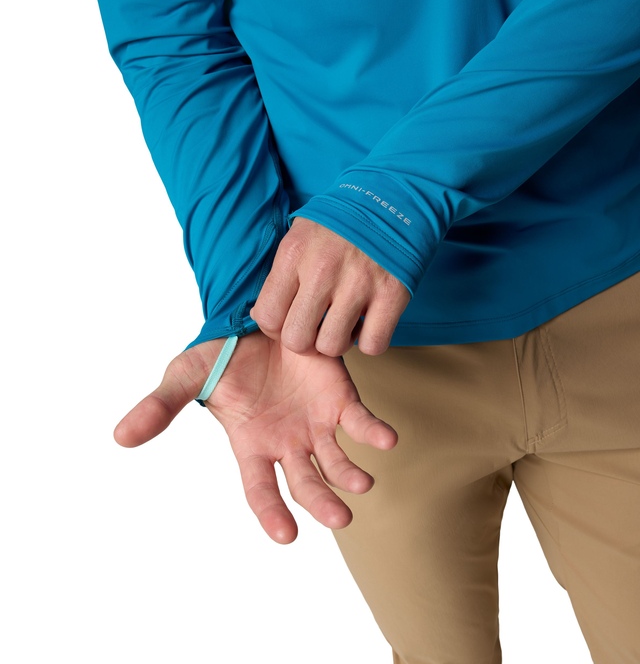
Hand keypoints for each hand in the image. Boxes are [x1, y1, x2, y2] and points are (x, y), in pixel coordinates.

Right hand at [114, 332, 396, 543]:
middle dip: (321, 503)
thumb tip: (120, 437)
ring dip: (350, 474)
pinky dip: (374, 431)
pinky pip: (360, 420)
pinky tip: (387, 439)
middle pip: (305, 483)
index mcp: (251, 445)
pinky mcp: (339, 398)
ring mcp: (315, 423)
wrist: (253, 321)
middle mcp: (286, 443)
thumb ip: (159, 407)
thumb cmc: (219, 356)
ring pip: (336, 460)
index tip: (286, 537)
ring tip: (362, 483)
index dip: (271, 513)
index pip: (260, 489)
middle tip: (340, 519)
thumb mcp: (184, 377)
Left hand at [250, 217, 409, 356]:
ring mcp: (359, 284)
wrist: (391, 197)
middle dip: (304, 340)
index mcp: (294, 254)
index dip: (275, 328)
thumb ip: (281, 275)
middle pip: (297, 339)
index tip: (289, 320)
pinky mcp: (392, 294)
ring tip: (343, 322)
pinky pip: (373, 344)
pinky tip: (368, 323)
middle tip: (315, 326)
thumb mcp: (299, 236)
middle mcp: (323, 271)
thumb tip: (263, 317)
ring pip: (332, 346)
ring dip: (337, 340)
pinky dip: (370, 341)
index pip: (267, 317)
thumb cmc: (339, 223)